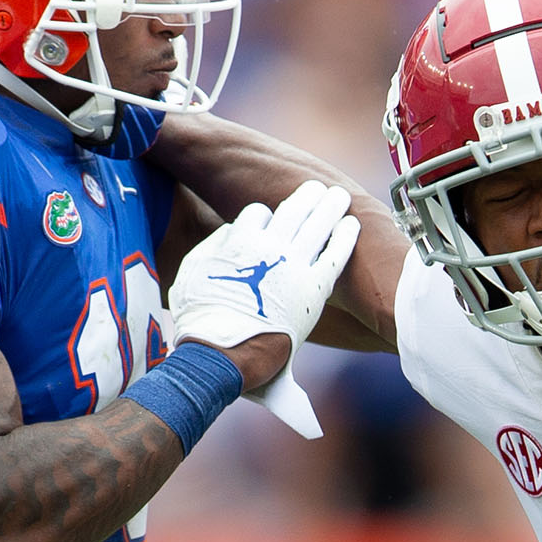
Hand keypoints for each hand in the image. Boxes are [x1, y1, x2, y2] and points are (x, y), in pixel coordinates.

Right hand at [168, 181, 359, 436]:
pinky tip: (351, 225)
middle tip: (317, 187)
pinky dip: (344, 238)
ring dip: (329, 207)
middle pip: (292, 210)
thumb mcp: (190, 274)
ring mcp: (294, 266)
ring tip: (339, 196)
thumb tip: (231, 231)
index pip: (257, 213)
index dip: (263, 218)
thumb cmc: (200, 319)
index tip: (268, 224)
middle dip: (306, 197)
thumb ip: (212, 247)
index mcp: (238, 240)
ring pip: (316, 225)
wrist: (224, 354)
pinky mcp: (314, 289)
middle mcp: (269, 247)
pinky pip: (334, 256)